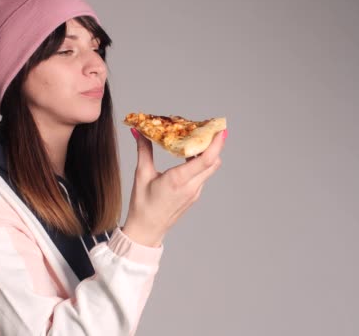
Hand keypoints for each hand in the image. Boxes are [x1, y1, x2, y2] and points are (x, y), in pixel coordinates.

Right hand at [122, 128, 226, 246]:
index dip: (216, 144)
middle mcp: (191, 187)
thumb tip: (139, 132)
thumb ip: (144, 151)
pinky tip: (189, 156)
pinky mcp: (194, 196)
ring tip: (196, 139)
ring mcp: (194, 192)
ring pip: (209, 169)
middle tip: (207, 128)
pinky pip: (202, 176)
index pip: (205, 160)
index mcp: (178, 180)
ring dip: (207, 154)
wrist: (146, 230)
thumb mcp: (141, 175)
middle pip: (213, 162)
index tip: (219, 129)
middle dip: (214, 144)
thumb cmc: (142, 205)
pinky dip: (200, 164)